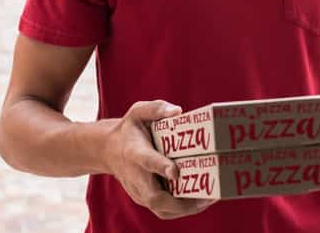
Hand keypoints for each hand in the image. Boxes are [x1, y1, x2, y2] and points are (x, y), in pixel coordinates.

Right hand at [103, 100, 215, 218]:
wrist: (109, 150)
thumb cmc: (130, 129)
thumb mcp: (139, 112)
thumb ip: (156, 109)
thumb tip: (178, 111)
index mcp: (135, 152)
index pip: (147, 161)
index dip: (161, 167)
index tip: (176, 171)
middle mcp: (136, 176)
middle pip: (155, 197)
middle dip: (181, 202)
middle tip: (207, 196)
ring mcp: (139, 191)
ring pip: (161, 209)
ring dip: (186, 209)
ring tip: (210, 199)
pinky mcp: (144, 199)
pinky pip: (164, 210)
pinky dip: (182, 209)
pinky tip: (201, 201)